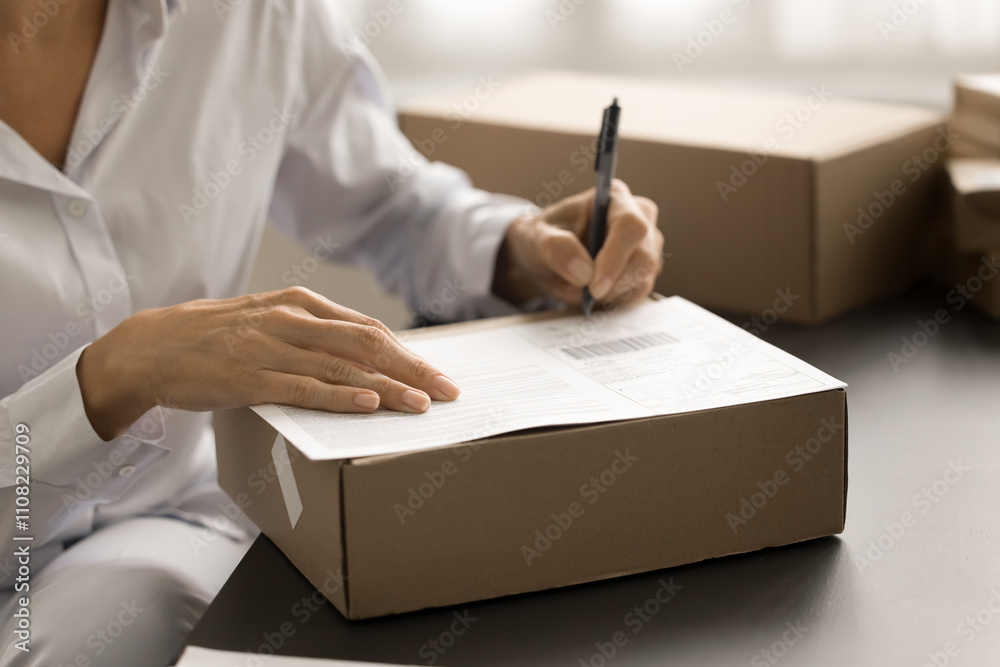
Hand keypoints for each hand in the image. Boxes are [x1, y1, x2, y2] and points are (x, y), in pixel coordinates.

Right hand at [76, 287, 460, 439]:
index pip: (369, 329)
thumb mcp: (268, 322)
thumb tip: (360, 356)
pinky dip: (341, 396)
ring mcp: (271, 348)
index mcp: (300, 305)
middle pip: (368, 345)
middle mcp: (292, 321)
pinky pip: (305, 387)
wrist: (151, 347)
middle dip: (414, 369)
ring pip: (344, 367)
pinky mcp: (251, 377)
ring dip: (388, 387)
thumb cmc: (215, 338)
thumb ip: (311, 335)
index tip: (437, 373)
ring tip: (421, 404)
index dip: (409, 353)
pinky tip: (368, 404)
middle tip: (447, 392)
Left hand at [492, 179, 661, 307]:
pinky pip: (639, 291)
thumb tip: (583, 272)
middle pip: (643, 256)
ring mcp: (647, 243)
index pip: (630, 226)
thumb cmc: (545, 239)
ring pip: (643, 277)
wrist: (547, 257)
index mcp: (614, 198)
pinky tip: (594, 292)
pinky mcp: (645, 268)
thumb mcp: (538, 239)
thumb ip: (556, 249)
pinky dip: (615, 298)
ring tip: (583, 287)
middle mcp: (639, 216)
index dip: (615, 257)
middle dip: (613, 283)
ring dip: (611, 292)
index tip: (593, 286)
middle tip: (584, 293)